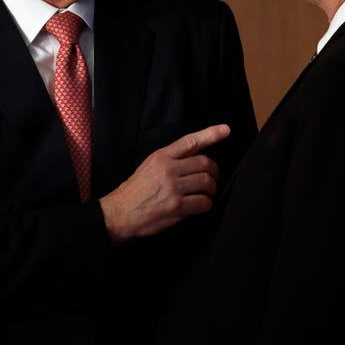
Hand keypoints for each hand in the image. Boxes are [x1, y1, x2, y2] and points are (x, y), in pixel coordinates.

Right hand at [99, 124, 230, 243]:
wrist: (119, 214)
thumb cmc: (134, 192)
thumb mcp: (148, 167)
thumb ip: (169, 161)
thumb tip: (193, 162)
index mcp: (161, 157)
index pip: (191, 142)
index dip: (211, 134)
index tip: (225, 130)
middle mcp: (168, 169)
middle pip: (205, 164)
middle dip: (214, 172)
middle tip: (213, 179)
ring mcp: (173, 188)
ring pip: (207, 183)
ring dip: (211, 190)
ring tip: (206, 194)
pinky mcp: (177, 206)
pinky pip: (203, 202)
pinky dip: (206, 205)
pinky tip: (200, 206)